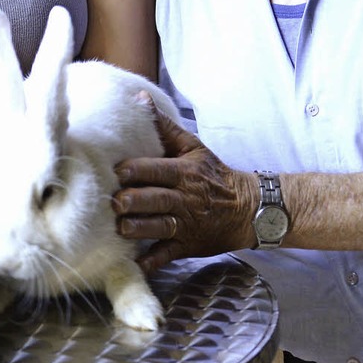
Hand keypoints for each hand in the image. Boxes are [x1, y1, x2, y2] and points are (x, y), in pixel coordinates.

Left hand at [112, 108, 257, 272]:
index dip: (134, 170)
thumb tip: (139, 98)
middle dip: (133, 201)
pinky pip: (168, 255)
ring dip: (137, 229)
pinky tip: (136, 263)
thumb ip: (164, 126)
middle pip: (155, 199)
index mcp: (184, 172)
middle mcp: (184, 198)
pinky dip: (152, 261)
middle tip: (114, 202)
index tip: (114, 171)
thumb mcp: (193, 147)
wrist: (248, 208)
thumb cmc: (214, 174)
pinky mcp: (188, 245)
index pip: (155, 169)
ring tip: (119, 227)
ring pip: (158, 227)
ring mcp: (186, 224)